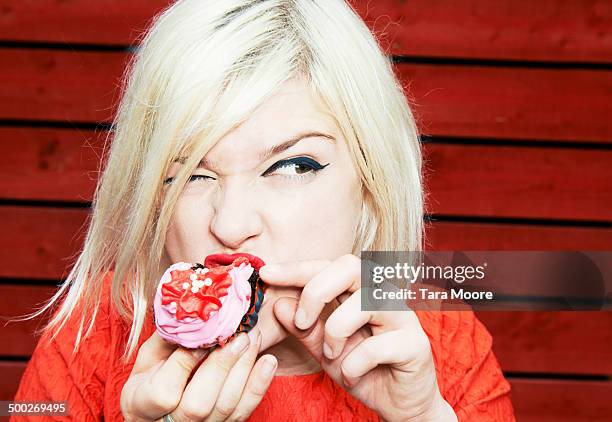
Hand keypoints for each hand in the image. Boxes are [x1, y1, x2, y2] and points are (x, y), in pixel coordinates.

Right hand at [120, 329, 276, 420]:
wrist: (158, 413)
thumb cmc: (150, 379)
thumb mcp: (146, 359)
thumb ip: (166, 340)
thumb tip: (188, 309)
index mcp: (141, 405)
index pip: (164, 392)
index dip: (185, 363)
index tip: (204, 335)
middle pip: (198, 405)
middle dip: (221, 366)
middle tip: (239, 335)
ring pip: (224, 408)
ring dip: (243, 370)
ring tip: (254, 338)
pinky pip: (242, 412)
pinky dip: (258, 386)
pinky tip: (268, 361)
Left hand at [260, 254, 456, 421]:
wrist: (398, 403)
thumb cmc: (362, 369)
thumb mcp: (324, 349)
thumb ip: (304, 328)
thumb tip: (278, 304)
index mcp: (360, 290)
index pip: (327, 266)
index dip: (296, 268)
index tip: (266, 274)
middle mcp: (383, 294)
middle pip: (350, 266)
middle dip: (316, 291)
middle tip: (301, 322)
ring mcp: (403, 316)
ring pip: (364, 302)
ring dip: (336, 331)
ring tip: (332, 355)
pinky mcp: (415, 344)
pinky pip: (377, 346)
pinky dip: (354, 364)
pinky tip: (352, 375)